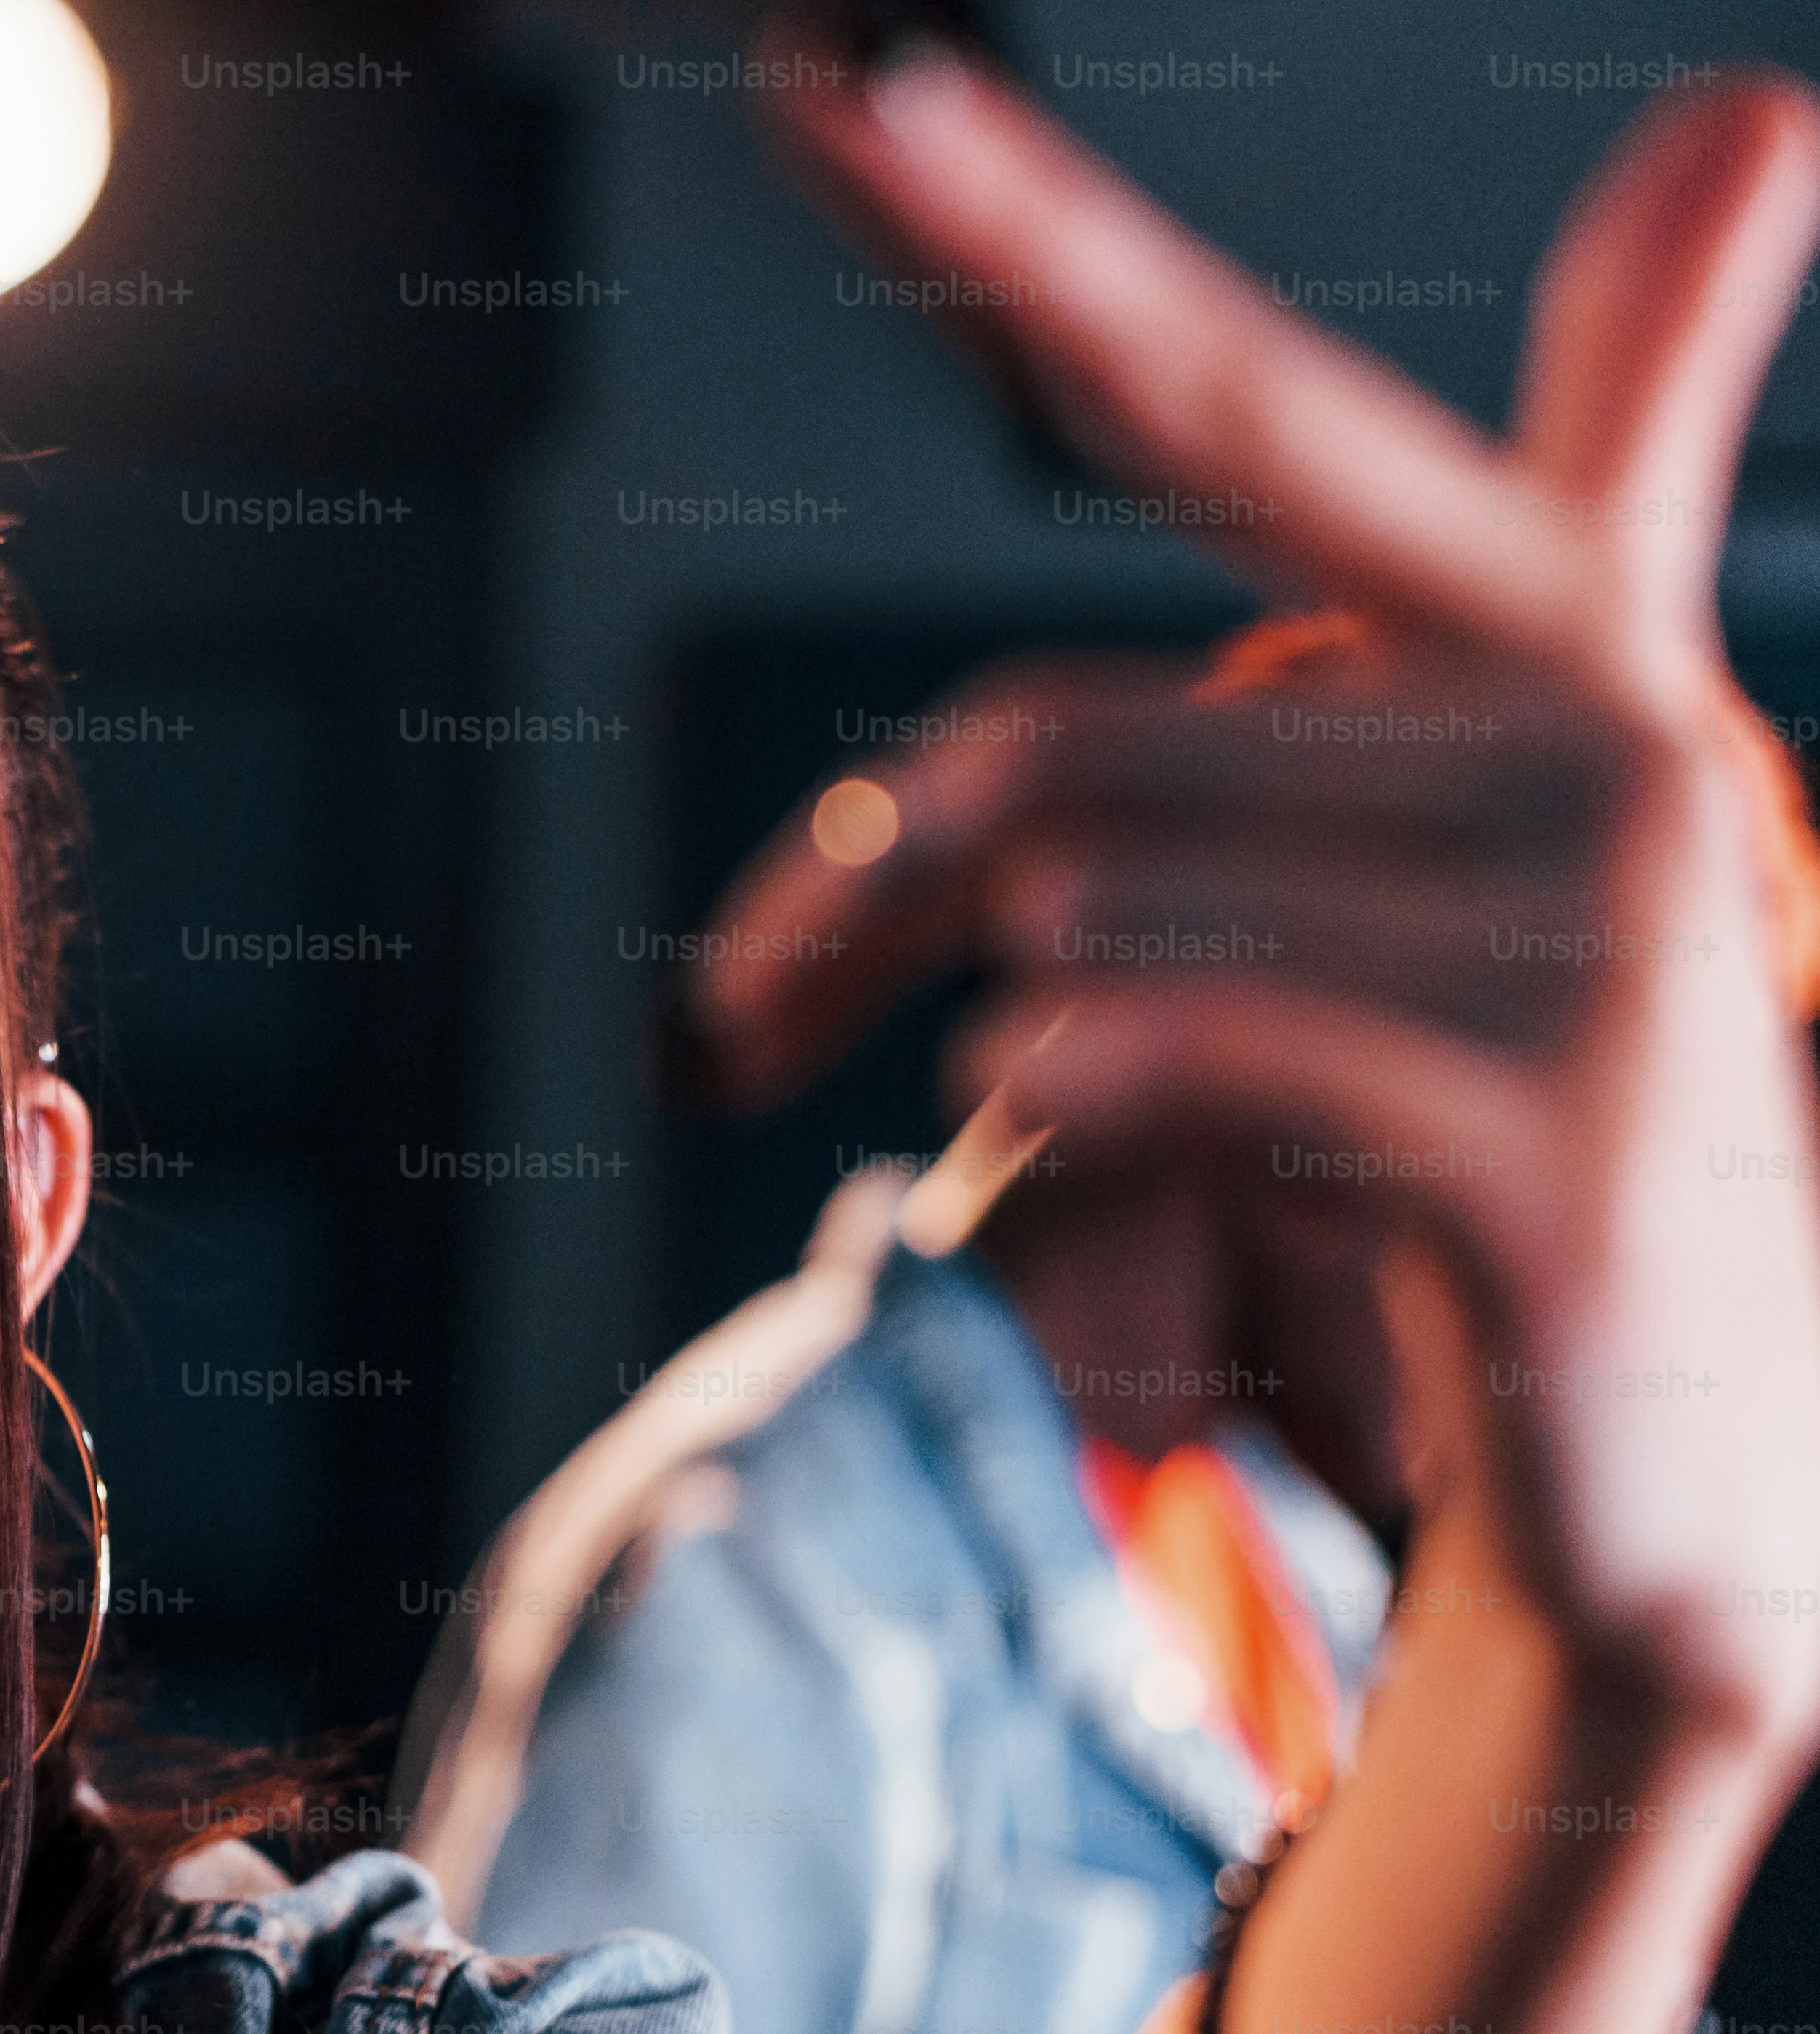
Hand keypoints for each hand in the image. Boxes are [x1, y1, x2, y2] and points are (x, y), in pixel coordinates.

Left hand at [696, 26, 1819, 1747]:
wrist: (1678, 1472)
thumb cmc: (1521, 1121)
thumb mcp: (1488, 818)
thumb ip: (1581, 473)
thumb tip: (1765, 95)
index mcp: (1547, 643)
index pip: (1229, 408)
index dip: (1028, 237)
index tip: (839, 73)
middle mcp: (1602, 746)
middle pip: (1043, 749)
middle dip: (839, 900)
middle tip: (739, 1014)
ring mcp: (1603, 947)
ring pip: (1079, 923)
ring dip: (987, 1042)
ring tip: (1062, 1132)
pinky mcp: (1554, 1140)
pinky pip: (1164, 1053)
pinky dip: (1070, 1106)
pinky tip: (1104, 1150)